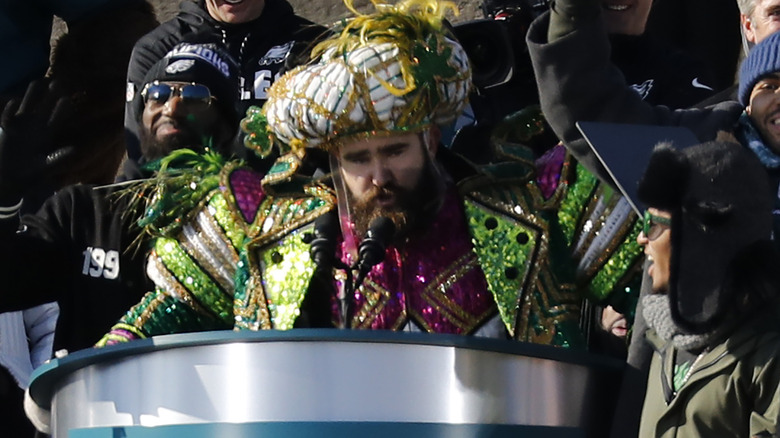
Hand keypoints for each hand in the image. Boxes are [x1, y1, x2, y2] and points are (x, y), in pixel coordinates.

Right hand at [0, 80, 76, 201]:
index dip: (62, 109)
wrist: (11, 177)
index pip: (57, 118)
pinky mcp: (7, 129)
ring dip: (31, 95)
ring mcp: (21, 126)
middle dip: (50, 96)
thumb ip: (59, 157)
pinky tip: (15, 101)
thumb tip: (75, 150)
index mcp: (48, 134)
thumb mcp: (46, 165)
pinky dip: (11, 110)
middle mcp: (36, 127)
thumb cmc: (31, 172)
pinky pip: (9, 117)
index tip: (67, 100)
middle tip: (58, 82)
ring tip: (37, 82)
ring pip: (27, 106)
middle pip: (44, 107)